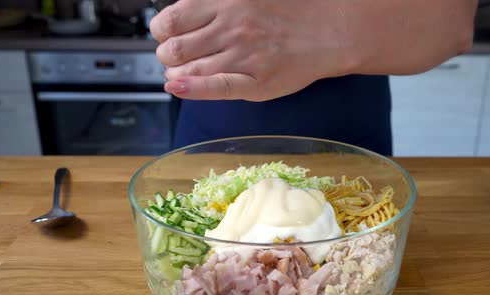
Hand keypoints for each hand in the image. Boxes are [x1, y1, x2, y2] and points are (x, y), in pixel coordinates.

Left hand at [150, 0, 354, 100]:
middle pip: (173, 49)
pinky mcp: (256, 83)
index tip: (166, 36)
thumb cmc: (290, 13)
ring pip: (188, 71)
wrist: (328, 31)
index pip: (171, 21)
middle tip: (176, 58)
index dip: (161, 32)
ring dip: (177, 75)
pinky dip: (191, 90)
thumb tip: (181, 17)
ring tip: (185, 73)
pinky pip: (215, 88)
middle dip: (167, 56)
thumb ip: (214, 5)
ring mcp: (243, 57)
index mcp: (225, 3)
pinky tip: (178, 88)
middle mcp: (231, 29)